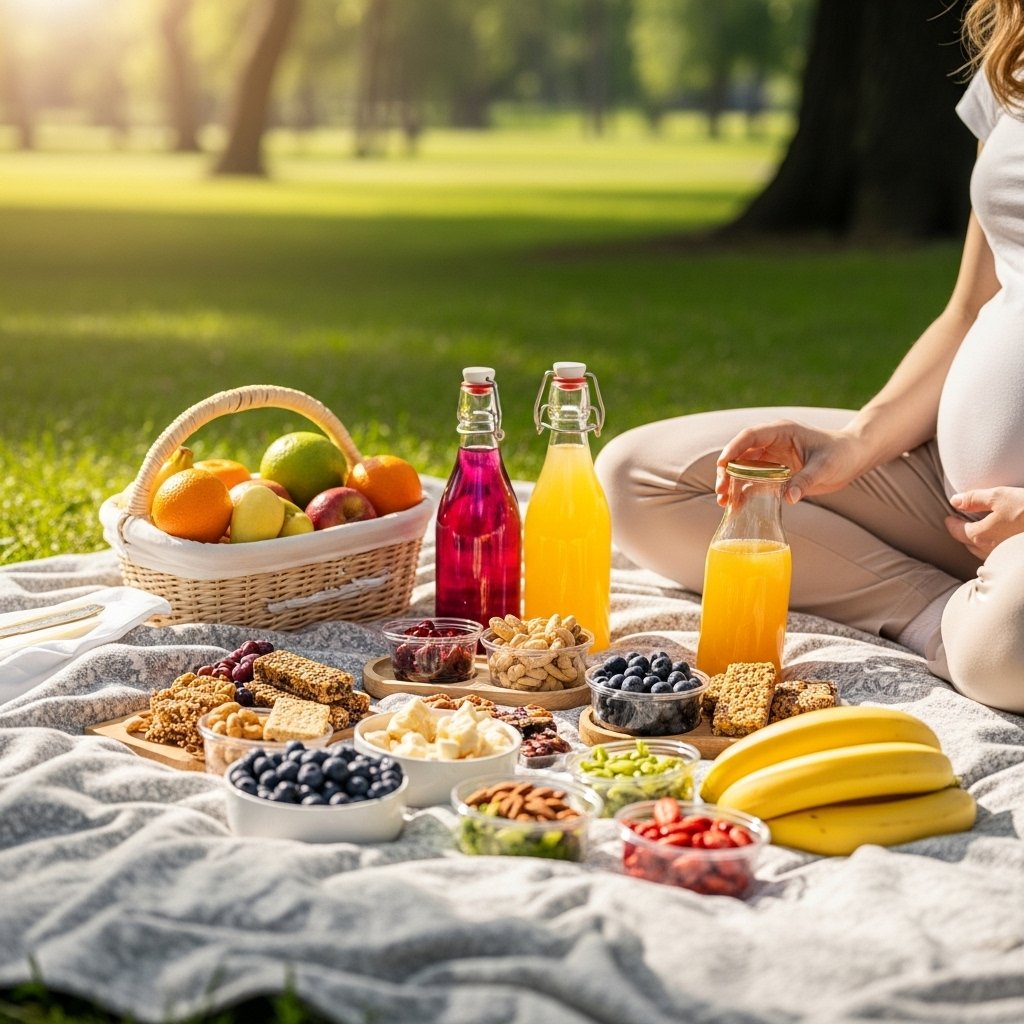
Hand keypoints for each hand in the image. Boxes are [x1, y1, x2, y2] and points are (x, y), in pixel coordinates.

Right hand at [715, 419, 863, 505]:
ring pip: (743, 469)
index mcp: (781, 432)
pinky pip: (754, 482)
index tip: (722, 464)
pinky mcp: (775, 473)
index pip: (750, 436)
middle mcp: (772, 443)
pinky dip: (744, 493)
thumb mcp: (825, 467)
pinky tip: (736, 506)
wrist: (853, 458)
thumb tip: (789, 498)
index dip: (733, 448)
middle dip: (727, 471)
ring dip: (731, 484)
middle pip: (740, 454)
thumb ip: (806, 480)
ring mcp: (771, 458)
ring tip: (723, 502)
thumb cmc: (842, 454)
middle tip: (721, 491)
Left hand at [946, 487, 1023, 557]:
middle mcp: (990, 551)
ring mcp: (1004, 557)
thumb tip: (955, 501)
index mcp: (981, 536)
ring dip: (977, 542)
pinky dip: (992, 547)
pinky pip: (998, 554)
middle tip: (961, 524)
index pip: (958, 531)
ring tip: (979, 531)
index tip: (949, 518)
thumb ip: (974, 499)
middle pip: (969, 543)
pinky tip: (999, 540)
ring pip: (984, 551)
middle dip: (963, 533)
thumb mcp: (999, 497)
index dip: (952, 523)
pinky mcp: (1016, 559)